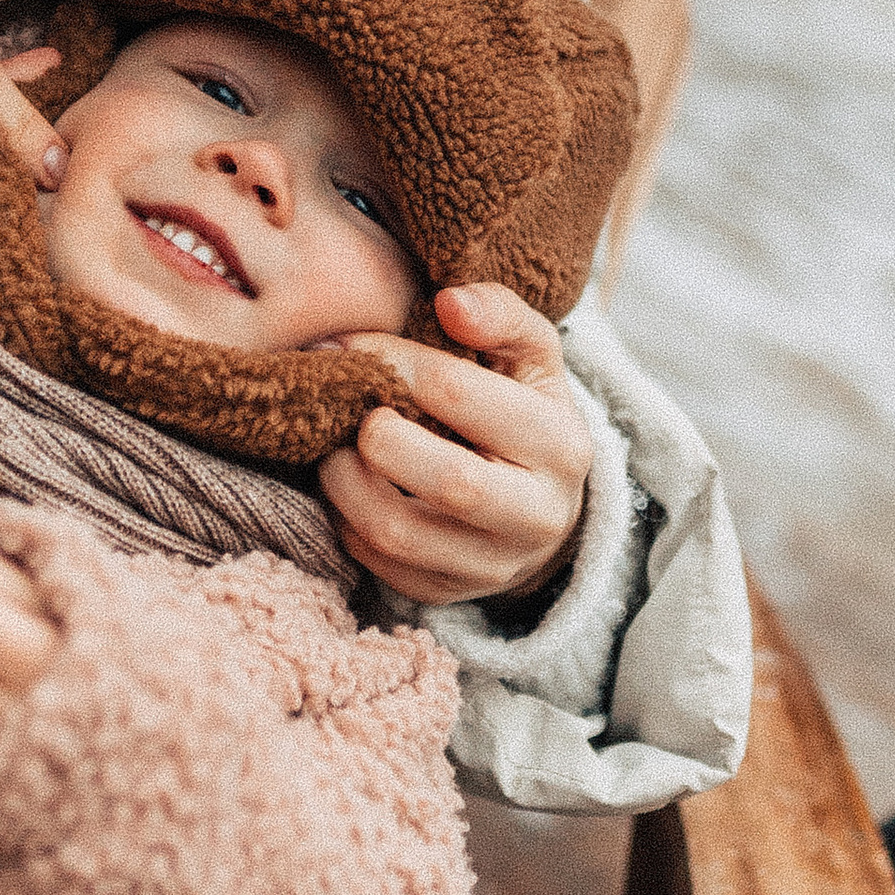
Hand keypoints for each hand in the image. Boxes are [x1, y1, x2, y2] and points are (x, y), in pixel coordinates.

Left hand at [320, 285, 590, 606]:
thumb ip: (500, 315)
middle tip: (348, 408)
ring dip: (346, 482)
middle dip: (379, 436)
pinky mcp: (446, 594)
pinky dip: (345, 520)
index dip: (393, 363)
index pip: (463, 396)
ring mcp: (492, 566)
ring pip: (400, 533)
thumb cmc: (523, 412)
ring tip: (334, 446)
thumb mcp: (532, 357)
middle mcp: (537, 515)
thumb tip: (451, 301)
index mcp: (561, 445)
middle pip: (450, 482)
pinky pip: (378, 565)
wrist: (540, 505)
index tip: (350, 345)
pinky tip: (346, 485)